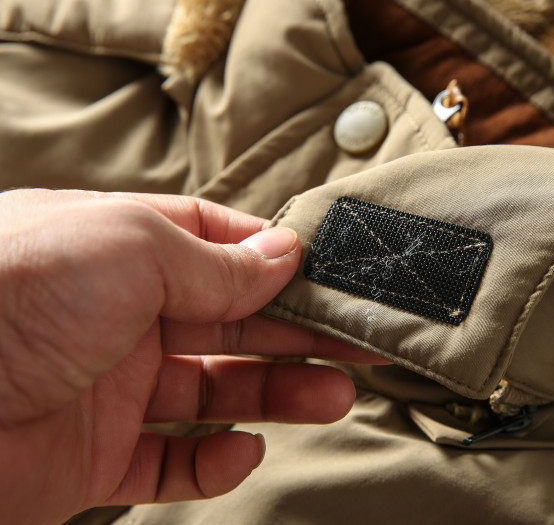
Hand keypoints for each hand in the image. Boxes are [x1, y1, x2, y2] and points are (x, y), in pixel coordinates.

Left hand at [0, 189, 386, 523]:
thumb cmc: (12, 292)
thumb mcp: (130, 249)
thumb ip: (216, 260)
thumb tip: (286, 251)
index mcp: (122, 250)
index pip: (220, 249)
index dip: (279, 264)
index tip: (334, 279)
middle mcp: (119, 315)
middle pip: (232, 324)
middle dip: (299, 334)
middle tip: (361, 347)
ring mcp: (108, 388)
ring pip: (214, 392)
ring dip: (277, 395)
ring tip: (335, 397)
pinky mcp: (91, 458)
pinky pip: (169, 461)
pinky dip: (213, 462)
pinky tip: (243, 450)